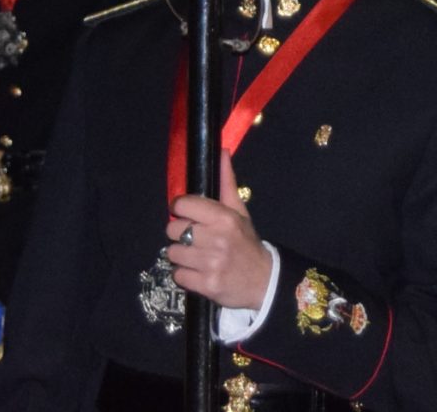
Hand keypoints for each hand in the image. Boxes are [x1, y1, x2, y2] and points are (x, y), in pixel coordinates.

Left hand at [167, 162, 270, 308]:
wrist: (264, 281)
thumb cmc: (246, 242)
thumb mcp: (239, 211)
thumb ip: (227, 182)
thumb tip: (222, 151)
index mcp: (224, 217)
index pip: (183, 205)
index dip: (180, 208)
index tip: (186, 214)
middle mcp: (216, 239)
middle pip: (173, 229)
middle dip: (181, 234)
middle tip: (195, 238)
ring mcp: (210, 263)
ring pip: (172, 253)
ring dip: (181, 256)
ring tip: (197, 256)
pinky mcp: (205, 285)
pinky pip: (178, 275)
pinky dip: (185, 275)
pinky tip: (198, 271)